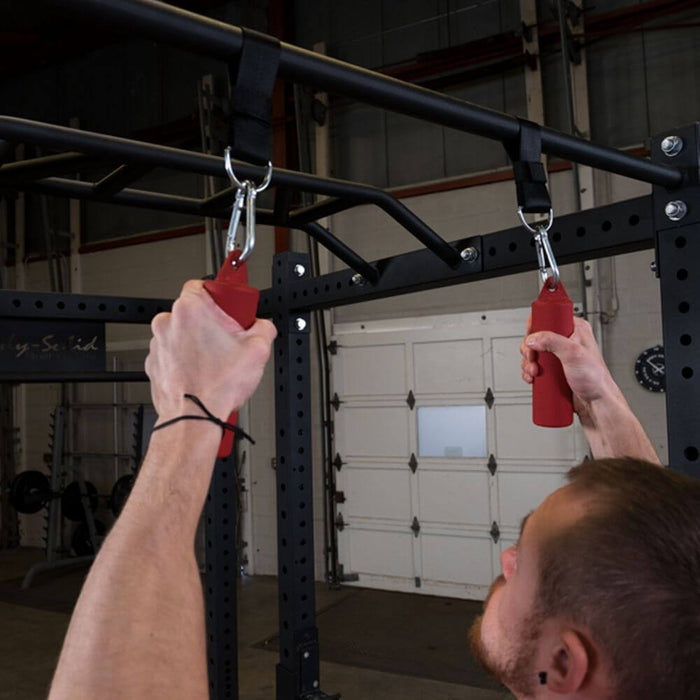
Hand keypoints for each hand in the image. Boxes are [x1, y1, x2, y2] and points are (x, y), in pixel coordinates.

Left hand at [145, 280, 276, 422]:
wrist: (194, 418)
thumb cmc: (215, 387)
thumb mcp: (257, 350)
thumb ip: (265, 327)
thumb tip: (264, 326)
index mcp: (190, 310)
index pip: (201, 283)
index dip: (219, 295)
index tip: (228, 306)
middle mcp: (168, 323)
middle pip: (193, 311)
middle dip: (212, 322)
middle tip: (229, 339)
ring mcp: (157, 344)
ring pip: (182, 333)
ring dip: (197, 342)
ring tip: (216, 361)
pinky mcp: (153, 363)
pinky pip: (173, 353)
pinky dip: (186, 360)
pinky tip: (203, 372)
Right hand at [520, 316, 617, 418]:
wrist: (596, 402)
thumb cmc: (595, 379)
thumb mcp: (574, 354)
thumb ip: (553, 342)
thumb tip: (533, 339)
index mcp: (574, 328)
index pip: (548, 316)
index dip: (535, 325)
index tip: (531, 337)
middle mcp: (566, 339)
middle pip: (536, 336)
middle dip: (529, 349)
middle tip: (533, 358)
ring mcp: (559, 354)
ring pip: (533, 352)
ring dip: (528, 362)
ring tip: (535, 372)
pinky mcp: (554, 368)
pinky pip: (535, 365)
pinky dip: (529, 371)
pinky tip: (533, 377)